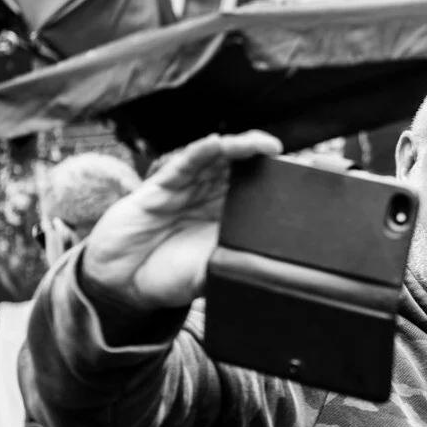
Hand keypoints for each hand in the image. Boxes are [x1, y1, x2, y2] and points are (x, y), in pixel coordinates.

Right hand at [80, 132, 281, 310]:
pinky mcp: (162, 186)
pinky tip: (217, 144)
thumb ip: (236, 264)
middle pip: (242, 169)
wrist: (122, 282)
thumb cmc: (168, 276)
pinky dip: (201, 152)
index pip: (259, 193)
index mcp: (228, 218)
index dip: (279, 184)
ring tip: (265, 146)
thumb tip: (269, 269)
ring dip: (241, 148)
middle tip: (291, 157)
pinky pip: (185, 164)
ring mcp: (188, 188)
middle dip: (266, 160)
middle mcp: (210, 198)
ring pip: (218, 159)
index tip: (304, 181)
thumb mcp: (211, 274)